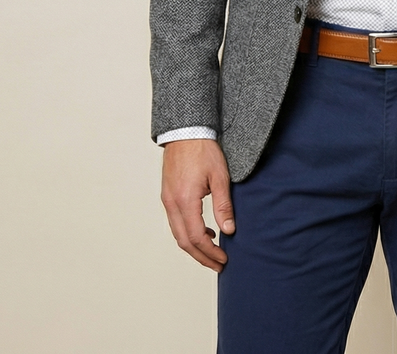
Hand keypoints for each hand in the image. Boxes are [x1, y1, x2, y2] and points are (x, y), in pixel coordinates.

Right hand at [161, 138, 234, 270]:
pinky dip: (188, 233)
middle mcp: (172, 203)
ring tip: (212, 252)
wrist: (185, 131)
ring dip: (194, 246)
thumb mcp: (220, 177)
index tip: (223, 259)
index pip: (196, 237)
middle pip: (184, 242)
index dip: (210, 252)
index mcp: (185, 200)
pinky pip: (175, 222)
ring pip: (178, 233)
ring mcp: (167, 199)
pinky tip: (204, 230)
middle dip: (201, 257)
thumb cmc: (203, 150)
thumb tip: (229, 230)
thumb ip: (223, 205)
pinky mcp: (167, 195)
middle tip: (218, 264)